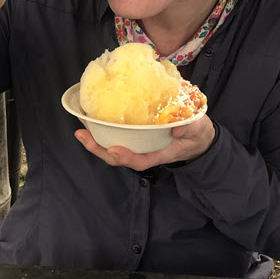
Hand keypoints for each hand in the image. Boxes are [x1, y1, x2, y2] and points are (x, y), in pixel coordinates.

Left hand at [74, 114, 215, 171]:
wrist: (199, 135)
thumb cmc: (197, 134)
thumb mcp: (198, 130)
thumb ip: (189, 129)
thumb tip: (176, 130)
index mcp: (160, 153)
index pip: (140, 161)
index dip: (125, 157)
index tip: (112, 150)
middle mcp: (145, 150)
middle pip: (118, 156)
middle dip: (99, 148)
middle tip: (82, 135)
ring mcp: (139, 143)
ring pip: (113, 146)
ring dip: (95, 138)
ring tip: (80, 126)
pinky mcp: (136, 133)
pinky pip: (116, 134)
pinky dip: (102, 128)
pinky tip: (91, 117)